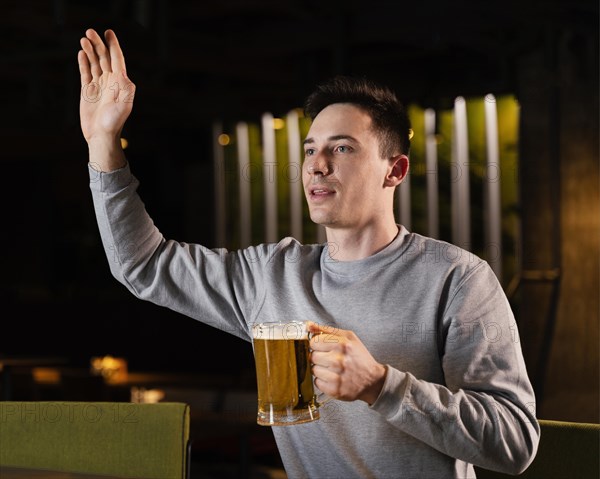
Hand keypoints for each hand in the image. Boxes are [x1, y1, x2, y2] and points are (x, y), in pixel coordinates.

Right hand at [78, 29, 134, 144]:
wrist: (101, 135)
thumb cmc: (114, 122)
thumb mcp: (124, 105)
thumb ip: (125, 89)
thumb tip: (123, 73)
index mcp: (120, 83)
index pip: (117, 59)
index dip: (113, 46)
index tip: (108, 33)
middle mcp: (110, 82)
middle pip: (104, 58)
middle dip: (98, 44)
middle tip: (90, 31)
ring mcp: (99, 85)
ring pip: (94, 63)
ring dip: (90, 51)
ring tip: (84, 39)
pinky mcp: (87, 90)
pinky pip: (85, 73)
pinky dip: (83, 62)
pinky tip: (81, 53)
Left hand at [308, 322, 386, 404]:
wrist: (373, 380)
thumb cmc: (360, 357)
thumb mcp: (348, 337)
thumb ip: (327, 330)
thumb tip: (308, 326)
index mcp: (342, 344)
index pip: (314, 342)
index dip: (318, 345)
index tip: (324, 348)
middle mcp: (339, 360)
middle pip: (312, 356)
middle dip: (319, 357)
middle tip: (330, 359)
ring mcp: (337, 376)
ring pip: (313, 370)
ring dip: (321, 369)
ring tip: (333, 369)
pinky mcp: (335, 390)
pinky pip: (317, 382)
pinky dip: (323, 381)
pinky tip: (333, 377)